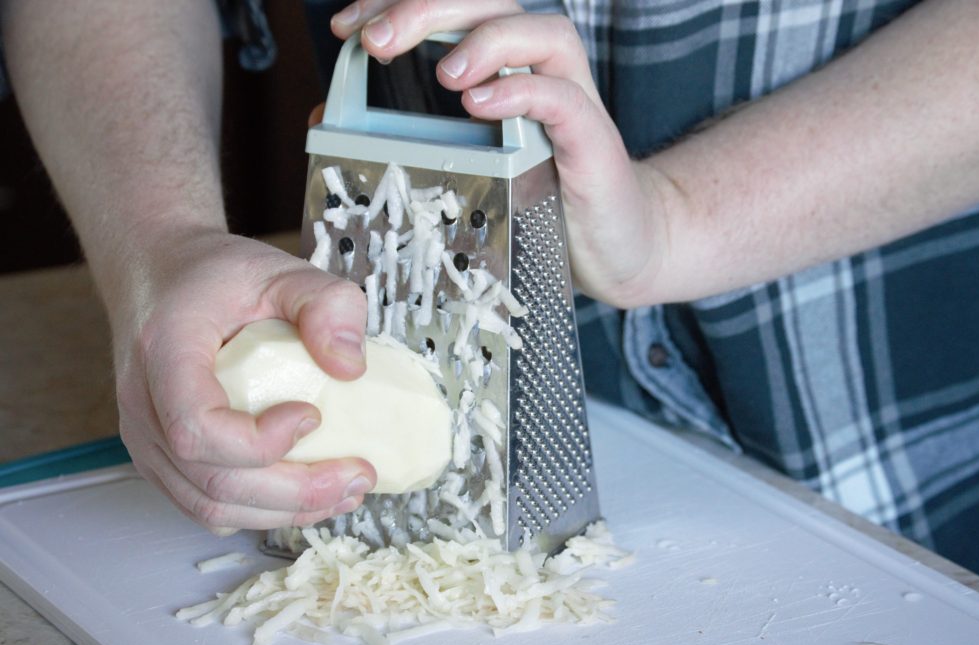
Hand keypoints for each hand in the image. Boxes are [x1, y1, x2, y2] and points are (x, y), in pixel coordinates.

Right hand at [111, 229, 375, 532]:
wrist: (161, 277)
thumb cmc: (214, 275)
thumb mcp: (283, 269)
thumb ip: (327, 303)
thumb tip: (352, 367)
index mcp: (164, 352)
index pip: (196, 427)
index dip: (259, 442)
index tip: (313, 414)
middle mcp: (144, 406)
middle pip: (212, 484)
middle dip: (295, 492)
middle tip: (357, 477)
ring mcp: (149, 440)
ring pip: (210, 508)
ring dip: (285, 511)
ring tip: (345, 492)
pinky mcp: (165, 459)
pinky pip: (207, 506)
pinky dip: (262, 512)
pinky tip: (309, 494)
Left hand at [329, 0, 671, 307]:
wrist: (611, 245)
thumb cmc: (536, 200)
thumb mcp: (460, 163)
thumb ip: (397, 131)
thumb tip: (325, 114)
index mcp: (499, 63)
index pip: (449, 6)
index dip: (395, 1)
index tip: (346, 27)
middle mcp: (535, 66)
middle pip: (486, 1)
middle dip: (423, 9)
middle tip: (375, 40)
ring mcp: (567, 96)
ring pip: (533, 32)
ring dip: (479, 40)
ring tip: (439, 73)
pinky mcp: (591, 135)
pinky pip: (560, 96)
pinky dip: (519, 92)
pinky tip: (481, 104)